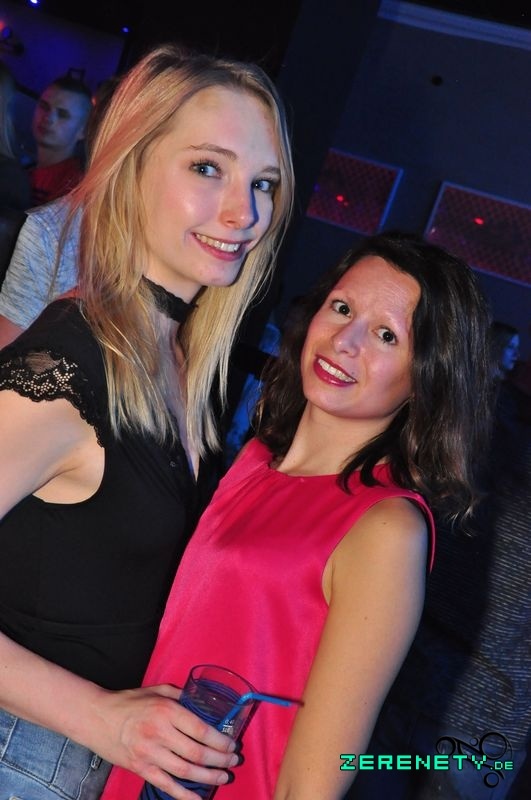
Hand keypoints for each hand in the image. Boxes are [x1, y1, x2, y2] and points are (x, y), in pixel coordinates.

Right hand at [91, 684, 238, 798]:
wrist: (97, 717)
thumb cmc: (129, 702)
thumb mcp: (157, 690)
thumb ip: (181, 696)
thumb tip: (204, 703)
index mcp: (166, 711)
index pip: (201, 729)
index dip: (220, 740)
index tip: (232, 744)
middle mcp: (159, 733)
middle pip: (197, 752)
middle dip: (220, 760)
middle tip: (233, 761)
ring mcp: (149, 753)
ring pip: (185, 771)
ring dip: (208, 777)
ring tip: (223, 777)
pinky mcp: (141, 768)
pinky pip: (167, 785)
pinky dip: (184, 794)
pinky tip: (199, 798)